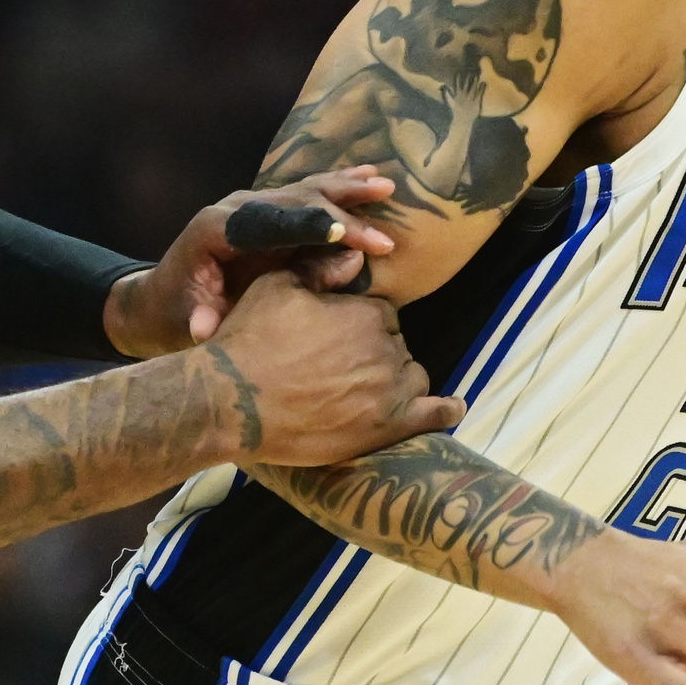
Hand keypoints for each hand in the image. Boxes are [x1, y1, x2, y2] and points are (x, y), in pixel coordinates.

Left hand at [105, 166, 401, 357]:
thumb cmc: (174, 315)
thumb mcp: (185, 322)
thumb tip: (206, 329)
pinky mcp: (270, 211)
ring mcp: (255, 205)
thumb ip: (204, 322)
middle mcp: (237, 208)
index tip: (341, 235)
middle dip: (340, 218)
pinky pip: (308, 194)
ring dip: (348, 190)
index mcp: (216, 230)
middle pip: (295, 202)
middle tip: (382, 241)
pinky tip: (371, 175)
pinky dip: (340, 186)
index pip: (267, 222)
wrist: (159, 299)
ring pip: (306, 190)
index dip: (304, 226)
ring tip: (386, 187)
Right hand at [204, 268, 461, 466]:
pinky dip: (446, 410)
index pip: (382, 315)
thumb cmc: (248, 341)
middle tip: (340, 368)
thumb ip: (321, 269)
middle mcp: (386, 349)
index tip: (337, 338)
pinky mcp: (388, 428)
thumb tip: (357, 256)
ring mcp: (390, 391)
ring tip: (369, 390)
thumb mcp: (276, 288)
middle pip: (397, 345)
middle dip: (376, 352)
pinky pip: (434, 415)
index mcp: (366, 313)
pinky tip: (453, 407)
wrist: (232, 401)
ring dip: (398, 379)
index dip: (360, 325)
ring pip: (413, 377)